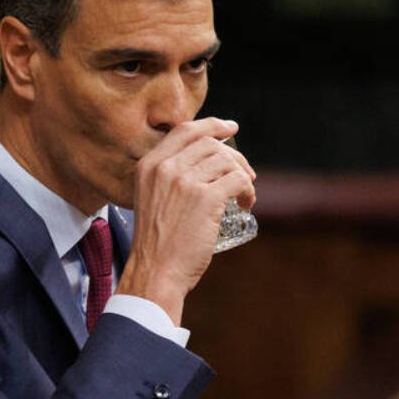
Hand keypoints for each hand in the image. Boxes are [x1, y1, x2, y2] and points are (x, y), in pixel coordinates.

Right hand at [116, 118, 255, 324]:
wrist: (155, 273)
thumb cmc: (157, 244)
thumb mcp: (150, 200)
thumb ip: (168, 179)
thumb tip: (204, 165)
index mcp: (149, 165)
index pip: (185, 131)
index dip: (211, 125)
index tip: (230, 128)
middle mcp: (166, 168)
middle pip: (211, 144)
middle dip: (234, 156)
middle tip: (246, 175)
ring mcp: (186, 182)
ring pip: (228, 161)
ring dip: (244, 176)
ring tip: (245, 195)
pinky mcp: (206, 199)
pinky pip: (239, 181)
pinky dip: (249, 191)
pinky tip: (246, 205)